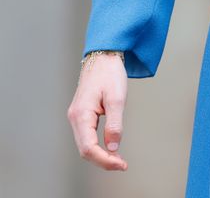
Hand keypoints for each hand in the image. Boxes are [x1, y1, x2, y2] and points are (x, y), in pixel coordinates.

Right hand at [67, 53, 128, 169]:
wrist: (103, 55)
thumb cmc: (109, 73)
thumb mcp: (116, 98)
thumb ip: (114, 124)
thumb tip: (113, 148)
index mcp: (81, 114)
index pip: (89, 147)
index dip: (104, 160)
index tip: (121, 164)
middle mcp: (75, 118)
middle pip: (85, 150)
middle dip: (103, 161)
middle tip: (122, 165)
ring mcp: (76, 116)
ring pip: (85, 145)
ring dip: (100, 155)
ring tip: (118, 160)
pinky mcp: (81, 115)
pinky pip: (87, 137)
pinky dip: (98, 147)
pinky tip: (110, 149)